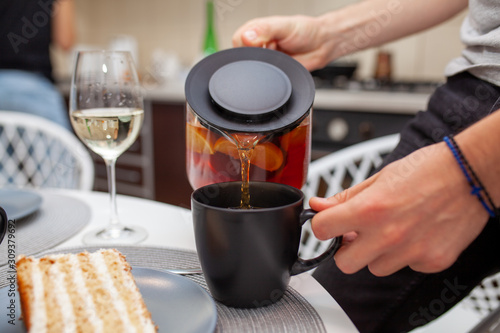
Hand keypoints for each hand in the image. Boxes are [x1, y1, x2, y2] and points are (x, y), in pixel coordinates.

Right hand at [232, 15, 333, 70]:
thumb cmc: (306, 31)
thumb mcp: (284, 26)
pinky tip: (279, 68)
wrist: (322, 45)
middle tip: (272, 52)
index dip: (245, 45)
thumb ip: (265, 30)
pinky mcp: (272, 71)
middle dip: (255, 58)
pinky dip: (270, 76)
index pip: (238, 38)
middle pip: (243, 55)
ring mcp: (265, 58)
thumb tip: (246, 37)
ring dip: (264, 67)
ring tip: (278, 58)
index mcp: (257, 29)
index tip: (259, 45)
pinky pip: (264, 78)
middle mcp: (258, 44)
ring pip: (252, 68)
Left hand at [309, 142, 488, 276]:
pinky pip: (405, 267)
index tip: (328, 224)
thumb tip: (319, 206)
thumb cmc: (428, 170)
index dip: (322, 225)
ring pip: (375, 268)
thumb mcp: (380, 179)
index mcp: (369, 209)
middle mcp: (388, 235)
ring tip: (394, 230)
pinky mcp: (432, 262)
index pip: (321, 230)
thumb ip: (345, 197)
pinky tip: (416, 234)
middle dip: (346, 249)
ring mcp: (411, 252)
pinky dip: (406, 255)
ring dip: (377, 253)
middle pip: (344, 263)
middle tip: (358, 234)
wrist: (471, 173)